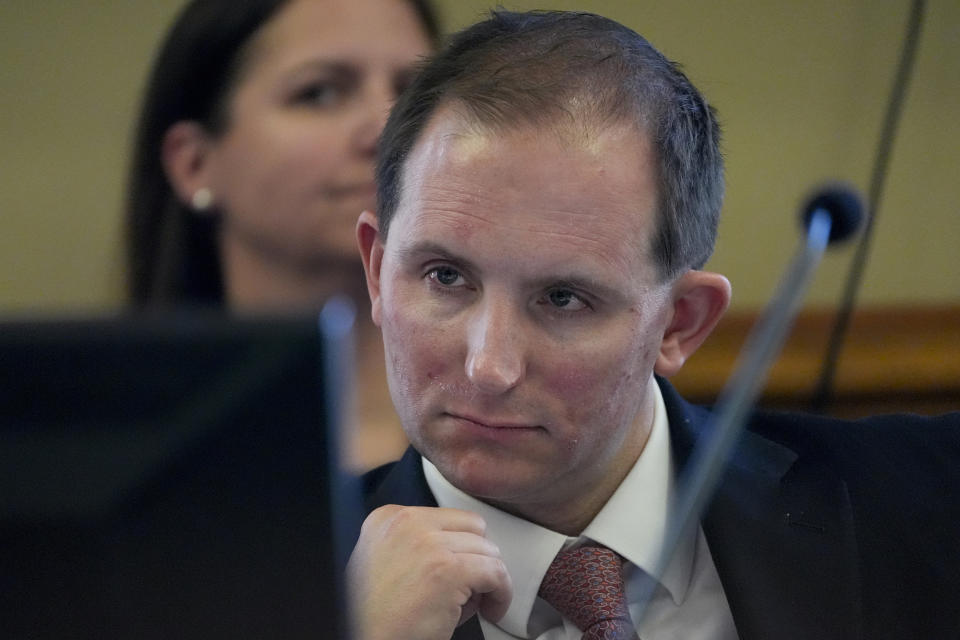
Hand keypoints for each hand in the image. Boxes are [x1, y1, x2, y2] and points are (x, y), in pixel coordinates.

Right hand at [347, 505, 512, 639]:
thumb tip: (463, 550)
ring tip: (476, 601)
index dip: (460, 546)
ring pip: (488, 550)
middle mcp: (406, 523)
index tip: (463, 567)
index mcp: (388, 517)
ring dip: (489, 578)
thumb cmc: (377, 615)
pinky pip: (496, 573)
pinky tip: (491, 609)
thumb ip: (418, 545)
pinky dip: (501, 593)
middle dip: (477, 558)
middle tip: (473, 586)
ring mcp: (428, 544)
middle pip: (472, 528)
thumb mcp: (387, 562)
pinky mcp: (449, 570)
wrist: (366, 639)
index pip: (447, 517)